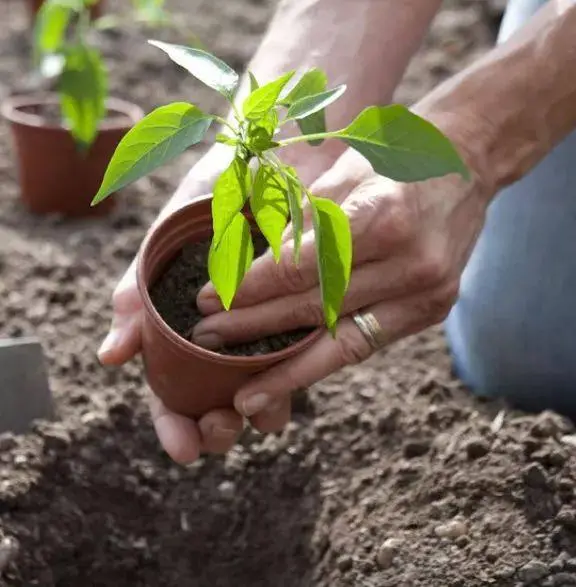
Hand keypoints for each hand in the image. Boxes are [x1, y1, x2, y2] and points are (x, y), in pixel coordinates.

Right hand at [97, 144, 336, 463]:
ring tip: (260, 417)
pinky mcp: (302, 310)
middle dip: (217, 427)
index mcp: (181, 321)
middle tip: (221, 431)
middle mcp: (221, 330)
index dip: (173, 423)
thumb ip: (136, 295)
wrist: (273, 149)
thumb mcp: (166, 241)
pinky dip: (289, 379)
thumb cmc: (210, 193)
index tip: (183, 449)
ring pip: (256, 387)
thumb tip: (111, 357)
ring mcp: (262, 323)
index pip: (170, 389)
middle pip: (213, 399)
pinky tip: (290, 388)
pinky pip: (295, 356)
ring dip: (256, 413)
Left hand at [193, 145, 491, 424]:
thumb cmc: (393, 160)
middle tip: (205, 343)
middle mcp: (409, 262)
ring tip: (245, 394)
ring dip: (288, 369)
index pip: (299, 265)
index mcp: (382, 215)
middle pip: (315, 308)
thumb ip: (298, 221)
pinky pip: (367, 343)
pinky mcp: (432, 311)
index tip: (206, 301)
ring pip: (341, 342)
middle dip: (255, 329)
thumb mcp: (340, 172)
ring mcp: (426, 293)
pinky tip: (291, 378)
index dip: (248, 288)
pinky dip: (325, 361)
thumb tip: (244, 267)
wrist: (466, 165)